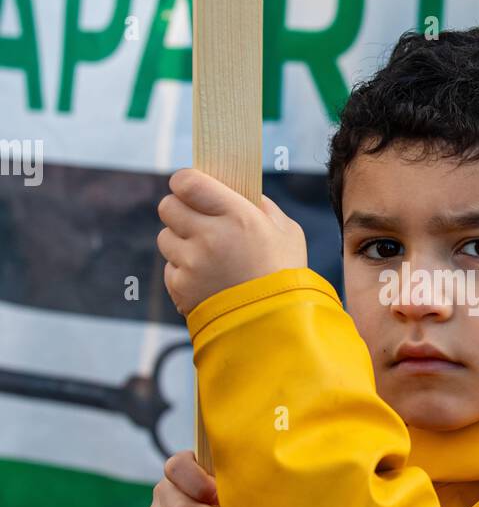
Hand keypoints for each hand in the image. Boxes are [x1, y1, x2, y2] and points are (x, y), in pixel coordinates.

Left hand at [157, 168, 307, 317]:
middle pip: (168, 207)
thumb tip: (240, 192)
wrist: (276, 325)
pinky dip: (183, 272)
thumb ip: (261, 206)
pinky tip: (206, 279)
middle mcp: (209, 237)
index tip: (190, 186)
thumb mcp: (286, 231)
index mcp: (237, 216)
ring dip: (180, 242)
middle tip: (195, 219)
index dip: (184, 181)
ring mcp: (192, 264)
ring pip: (165, 238)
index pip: (187, 182)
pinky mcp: (181, 288)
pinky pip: (170, 268)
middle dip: (179, 209)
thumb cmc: (285, 275)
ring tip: (205, 254)